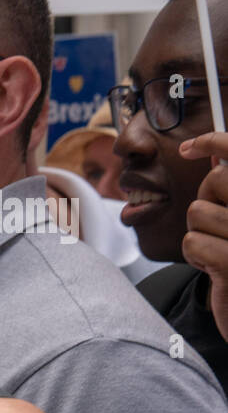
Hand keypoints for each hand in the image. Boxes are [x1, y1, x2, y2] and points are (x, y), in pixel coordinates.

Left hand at [179, 132, 227, 340]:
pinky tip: (217, 270)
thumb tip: (212, 159)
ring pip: (198, 213)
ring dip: (200, 235)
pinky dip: (195, 257)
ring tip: (222, 254)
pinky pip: (192, 241)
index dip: (216, 141)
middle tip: (218, 229)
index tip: (189, 147)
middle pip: (214, 182)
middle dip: (205, 203)